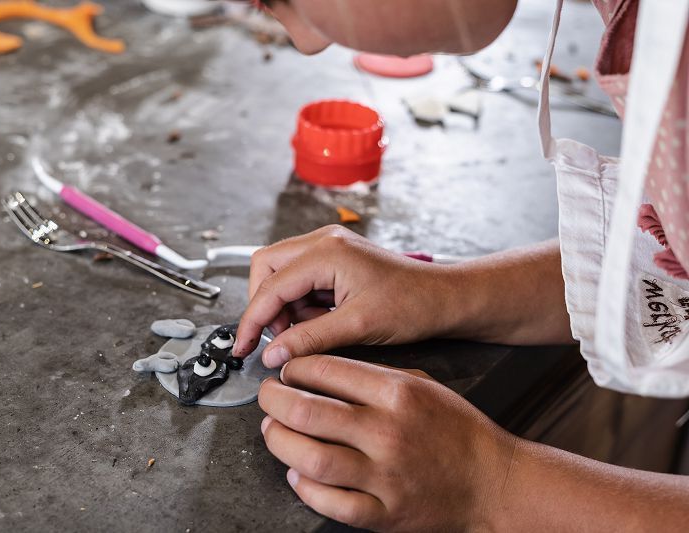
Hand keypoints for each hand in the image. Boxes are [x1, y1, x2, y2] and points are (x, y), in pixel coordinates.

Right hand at [233, 225, 460, 366]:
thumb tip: (272, 354)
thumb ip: (308, 339)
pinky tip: (320, 322)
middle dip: (265, 306)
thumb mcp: (357, 327)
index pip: (270, 285)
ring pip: (281, 274)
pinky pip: (300, 279)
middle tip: (277, 340)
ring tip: (309, 332)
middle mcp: (323, 241)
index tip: (244, 347)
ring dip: (285, 307)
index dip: (253, 320)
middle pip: (266, 268)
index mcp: (326, 251)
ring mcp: (329, 247)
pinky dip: (301, 304)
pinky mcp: (335, 258)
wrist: (445, 298)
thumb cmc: (413, 305)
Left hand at [258, 355, 516, 531]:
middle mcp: (388, 432)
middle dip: (272, 400)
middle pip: (307, 412)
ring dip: (279, 442)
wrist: (493, 482)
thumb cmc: (457, 430)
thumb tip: (318, 370)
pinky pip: (330, 502)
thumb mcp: (421, 384)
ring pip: (310, 458)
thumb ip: (372, 376)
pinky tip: (298, 473)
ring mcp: (385, 476)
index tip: (285, 371)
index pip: (324, 370)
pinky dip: (305, 487)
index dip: (292, 368)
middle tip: (267, 398)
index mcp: (396, 393)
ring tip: (273, 431)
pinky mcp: (384, 513)